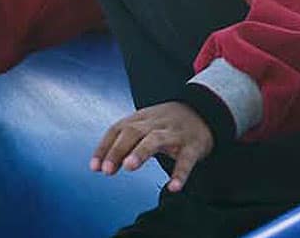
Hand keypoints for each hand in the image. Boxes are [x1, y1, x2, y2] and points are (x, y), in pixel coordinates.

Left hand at [91, 103, 213, 191]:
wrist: (205, 112)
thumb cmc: (167, 124)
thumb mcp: (146, 126)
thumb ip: (125, 143)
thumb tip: (101, 166)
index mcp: (141, 119)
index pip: (118, 129)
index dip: (105, 147)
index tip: (95, 167)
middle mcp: (155, 124)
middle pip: (133, 132)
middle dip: (118, 150)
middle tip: (107, 170)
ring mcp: (174, 134)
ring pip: (156, 139)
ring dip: (141, 152)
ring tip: (129, 166)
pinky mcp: (193, 145)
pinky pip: (186, 159)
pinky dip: (180, 173)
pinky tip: (173, 187)